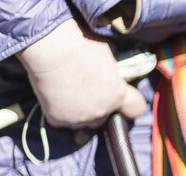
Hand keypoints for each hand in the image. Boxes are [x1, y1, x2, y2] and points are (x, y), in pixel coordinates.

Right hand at [17, 18, 145, 128]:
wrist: (50, 48)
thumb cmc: (80, 45)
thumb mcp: (109, 55)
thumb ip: (115, 72)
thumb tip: (117, 75)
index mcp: (118, 95)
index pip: (136, 108)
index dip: (129, 103)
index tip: (122, 96)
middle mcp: (101, 111)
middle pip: (105, 116)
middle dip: (100, 106)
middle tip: (87, 89)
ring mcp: (79, 118)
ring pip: (84, 120)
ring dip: (80, 110)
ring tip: (69, 90)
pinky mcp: (58, 120)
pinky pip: (63, 120)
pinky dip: (60, 110)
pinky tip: (55, 94)